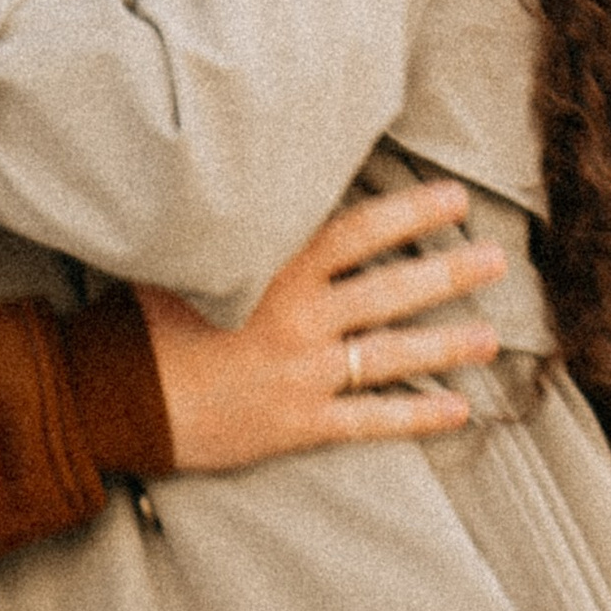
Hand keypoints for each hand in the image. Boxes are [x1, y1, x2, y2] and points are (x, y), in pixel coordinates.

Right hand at [138, 181, 505, 471]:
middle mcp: (300, 319)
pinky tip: (457, 411)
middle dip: (449, 273)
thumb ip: (237, 231)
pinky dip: (416, 416)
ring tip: (492, 337)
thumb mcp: (188, 256)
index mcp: (275, 270)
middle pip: (392, 289)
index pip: (361, 231)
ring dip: (447, 344)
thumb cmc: (142, 319)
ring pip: (393, 354)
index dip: (413, 213)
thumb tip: (261, 187)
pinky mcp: (299, 423)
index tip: (454, 198)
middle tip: (496, 259)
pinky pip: (371, 420)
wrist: (114, 396)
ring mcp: (304, 374)